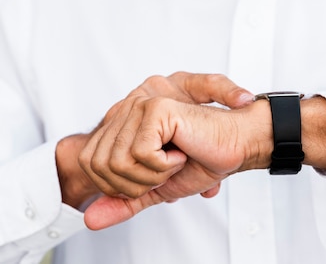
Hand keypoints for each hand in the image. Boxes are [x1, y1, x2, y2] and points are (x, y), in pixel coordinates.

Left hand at [54, 73, 253, 219]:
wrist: (234, 147)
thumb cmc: (201, 161)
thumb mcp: (153, 188)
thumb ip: (123, 202)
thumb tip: (90, 220)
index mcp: (122, 125)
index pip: (91, 164)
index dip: (120, 185)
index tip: (153, 176)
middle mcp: (126, 111)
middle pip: (101, 167)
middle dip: (137, 182)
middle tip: (166, 170)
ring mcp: (139, 107)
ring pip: (118, 162)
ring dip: (152, 174)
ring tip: (173, 160)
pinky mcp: (155, 108)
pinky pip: (141, 153)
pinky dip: (163, 164)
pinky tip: (180, 152)